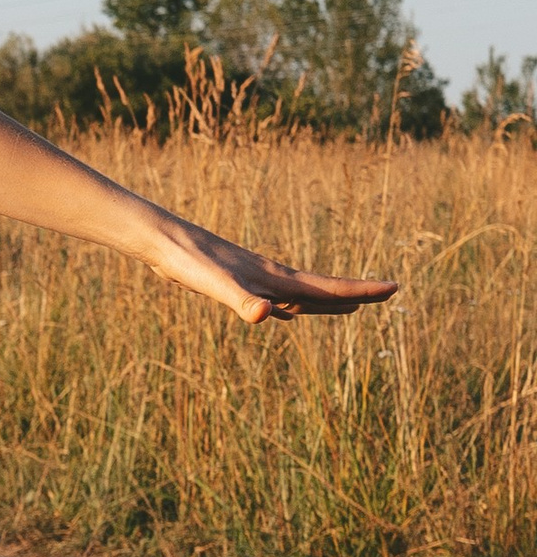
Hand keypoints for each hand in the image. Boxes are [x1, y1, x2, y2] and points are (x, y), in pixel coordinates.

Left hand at [156, 221, 396, 325]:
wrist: (162, 242)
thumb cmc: (188, 262)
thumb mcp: (216, 285)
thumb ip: (243, 301)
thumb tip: (269, 315)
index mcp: (275, 280)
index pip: (329, 287)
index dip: (362, 291)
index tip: (395, 287)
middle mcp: (270, 278)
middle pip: (323, 290)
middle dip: (356, 295)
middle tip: (388, 294)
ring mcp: (254, 280)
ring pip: (300, 295)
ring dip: (325, 302)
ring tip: (350, 308)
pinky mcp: (235, 283)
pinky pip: (272, 299)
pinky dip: (287, 307)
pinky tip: (285, 313)